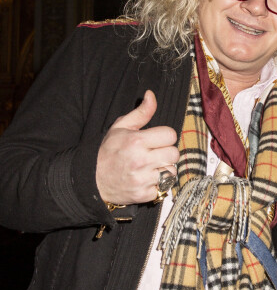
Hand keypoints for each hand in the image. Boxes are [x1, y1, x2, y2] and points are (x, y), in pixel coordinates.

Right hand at [96, 90, 178, 204]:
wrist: (91, 180)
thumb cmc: (108, 151)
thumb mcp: (121, 127)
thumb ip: (141, 112)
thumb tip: (151, 94)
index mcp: (136, 141)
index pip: (170, 135)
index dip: (165, 136)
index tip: (156, 139)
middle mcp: (140, 160)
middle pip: (174, 153)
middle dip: (166, 152)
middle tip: (154, 153)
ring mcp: (142, 179)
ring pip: (171, 171)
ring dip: (165, 168)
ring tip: (152, 166)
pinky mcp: (143, 195)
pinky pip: (164, 187)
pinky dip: (159, 184)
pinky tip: (148, 178)